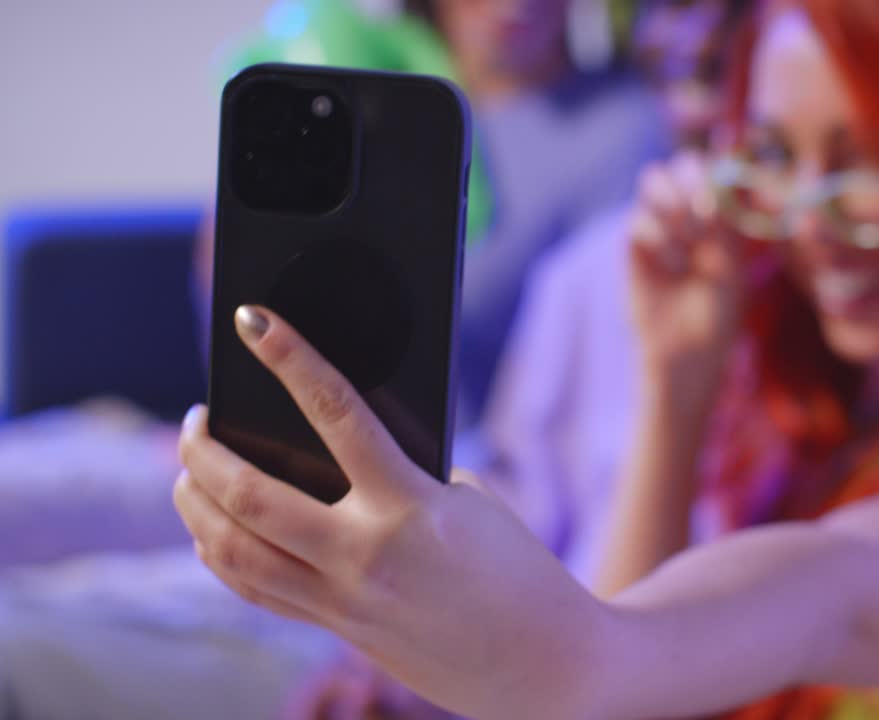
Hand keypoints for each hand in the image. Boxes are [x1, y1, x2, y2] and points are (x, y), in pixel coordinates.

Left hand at [174, 306, 606, 719]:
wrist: (544, 664)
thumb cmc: (519, 572)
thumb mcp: (470, 503)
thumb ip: (405, 475)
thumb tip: (340, 451)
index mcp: (411, 507)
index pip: (336, 412)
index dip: (290, 357)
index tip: (253, 321)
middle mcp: (366, 555)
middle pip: (250, 495)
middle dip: (202, 450)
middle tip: (195, 419)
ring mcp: (345, 601)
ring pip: (233, 551)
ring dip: (194, 503)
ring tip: (188, 472)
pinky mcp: (339, 632)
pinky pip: (256, 589)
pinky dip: (219, 553)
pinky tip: (213, 528)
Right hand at [628, 151, 745, 408]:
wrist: (686, 355)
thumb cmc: (718, 314)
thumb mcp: (732, 267)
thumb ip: (727, 225)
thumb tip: (726, 181)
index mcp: (716, 213)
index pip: (712, 166)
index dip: (716, 172)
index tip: (726, 199)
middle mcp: (685, 212)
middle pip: (678, 164)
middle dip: (690, 181)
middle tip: (703, 217)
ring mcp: (657, 227)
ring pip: (651, 181)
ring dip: (672, 203)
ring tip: (690, 240)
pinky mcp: (634, 248)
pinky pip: (637, 221)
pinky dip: (659, 238)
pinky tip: (675, 267)